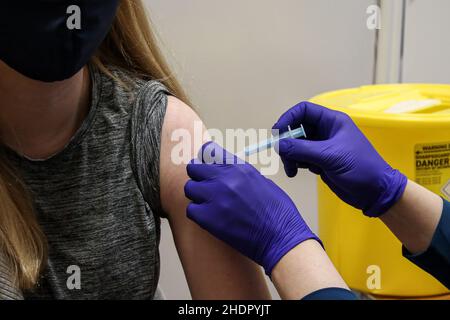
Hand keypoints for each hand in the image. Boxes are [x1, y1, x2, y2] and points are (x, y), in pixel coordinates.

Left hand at [184, 142, 320, 275]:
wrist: (281, 237)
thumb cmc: (277, 212)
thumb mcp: (262, 182)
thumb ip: (240, 175)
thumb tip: (226, 173)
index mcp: (239, 167)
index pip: (209, 151)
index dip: (205, 158)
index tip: (205, 165)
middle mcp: (224, 178)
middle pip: (194, 168)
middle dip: (198, 176)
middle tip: (205, 186)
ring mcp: (214, 198)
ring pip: (190, 188)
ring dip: (197, 195)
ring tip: (208, 204)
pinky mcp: (208, 218)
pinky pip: (191, 210)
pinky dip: (198, 214)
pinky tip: (210, 218)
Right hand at [273, 101, 407, 216]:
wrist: (374, 192)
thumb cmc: (360, 168)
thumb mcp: (329, 156)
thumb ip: (302, 149)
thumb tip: (278, 144)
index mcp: (332, 121)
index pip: (304, 110)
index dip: (288, 118)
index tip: (277, 132)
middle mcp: (326, 131)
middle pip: (297, 128)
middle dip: (287, 141)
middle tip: (282, 155)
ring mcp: (322, 146)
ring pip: (296, 144)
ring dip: (289, 155)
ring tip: (291, 169)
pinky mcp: (320, 161)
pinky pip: (300, 157)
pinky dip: (294, 163)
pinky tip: (296, 173)